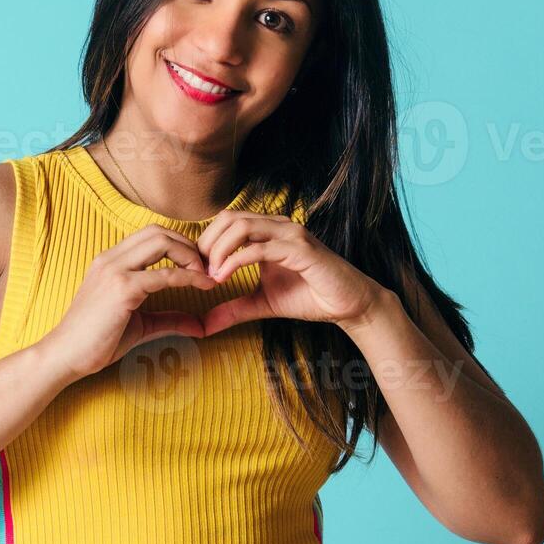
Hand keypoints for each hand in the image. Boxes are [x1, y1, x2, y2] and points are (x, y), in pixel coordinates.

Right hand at [43, 224, 217, 380]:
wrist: (65, 355)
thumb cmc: (96, 341)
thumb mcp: (139, 324)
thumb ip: (169, 319)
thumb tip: (200, 326)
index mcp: (111, 261)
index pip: (151, 235)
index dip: (179, 245)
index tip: (198, 267)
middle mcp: (111, 259)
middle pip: (159, 231)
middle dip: (188, 245)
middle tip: (205, 269)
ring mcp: (115, 271)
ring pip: (162, 241)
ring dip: (190, 255)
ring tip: (204, 275)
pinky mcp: (122, 289)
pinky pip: (165, 274)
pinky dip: (189, 277)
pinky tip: (203, 286)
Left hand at [195, 211, 383, 337]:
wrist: (348, 305)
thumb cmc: (309, 297)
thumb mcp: (262, 303)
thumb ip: (233, 309)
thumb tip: (203, 325)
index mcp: (268, 231)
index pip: (226, 221)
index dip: (206, 242)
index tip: (196, 270)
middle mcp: (278, 225)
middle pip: (229, 218)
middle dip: (207, 243)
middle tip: (198, 271)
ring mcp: (290, 234)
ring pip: (242, 226)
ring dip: (219, 250)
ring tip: (210, 275)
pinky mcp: (300, 249)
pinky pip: (260, 248)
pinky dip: (236, 261)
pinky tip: (224, 277)